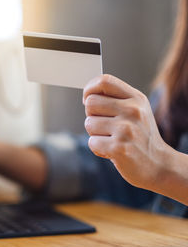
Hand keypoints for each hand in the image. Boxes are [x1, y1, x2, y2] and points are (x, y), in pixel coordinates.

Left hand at [82, 74, 172, 190]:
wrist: (159, 165)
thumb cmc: (141, 137)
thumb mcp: (136, 111)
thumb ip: (116, 99)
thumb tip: (87, 94)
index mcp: (136, 98)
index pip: (104, 81)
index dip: (89, 89)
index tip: (87, 99)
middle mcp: (132, 111)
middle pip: (90, 103)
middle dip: (92, 116)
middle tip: (105, 127)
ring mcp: (126, 129)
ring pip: (89, 123)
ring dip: (95, 134)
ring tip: (111, 139)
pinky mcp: (119, 148)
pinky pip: (92, 142)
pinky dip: (98, 149)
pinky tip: (112, 151)